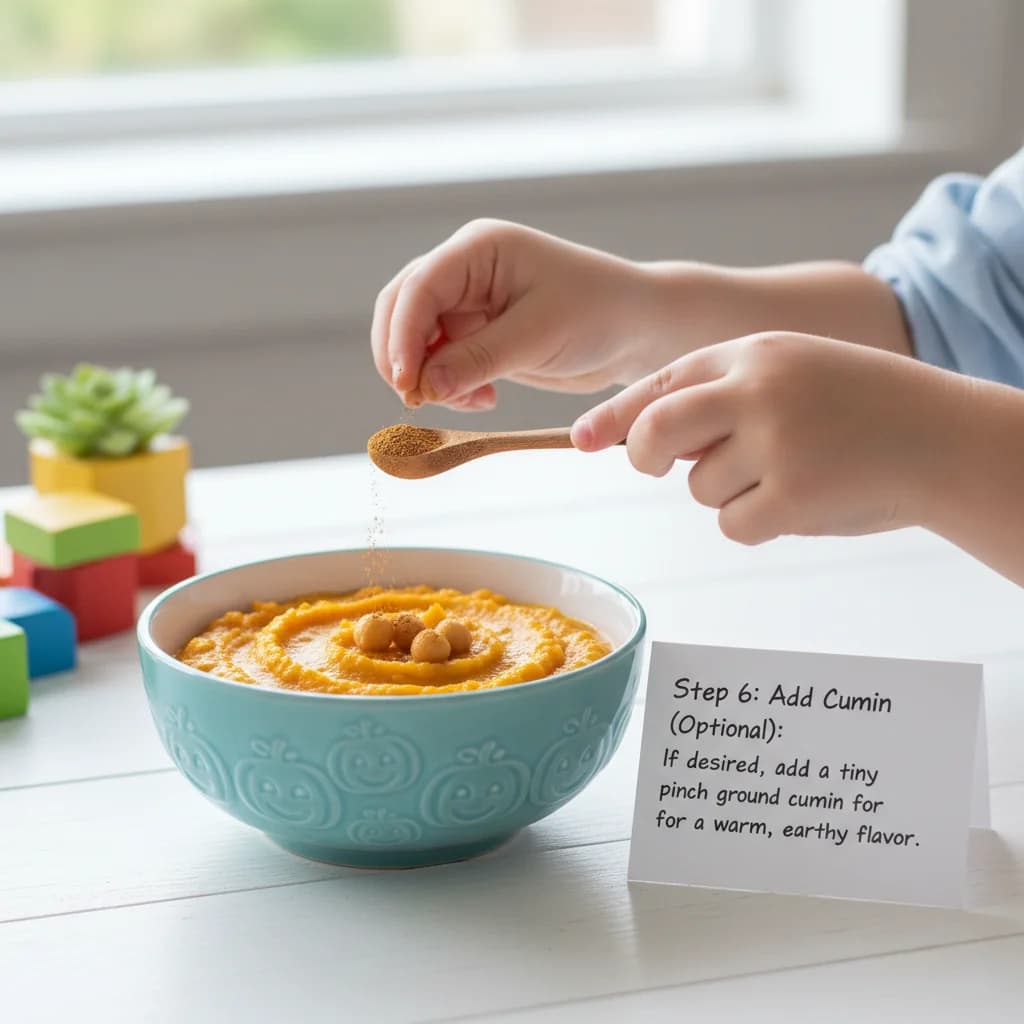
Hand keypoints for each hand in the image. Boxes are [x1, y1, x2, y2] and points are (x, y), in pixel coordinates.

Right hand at [371, 219, 660, 409]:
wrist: (635, 330)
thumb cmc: (598, 314)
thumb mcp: (538, 336)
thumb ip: (478, 359)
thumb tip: (424, 386)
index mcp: (479, 249)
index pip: (418, 288)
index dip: (402, 336)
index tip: (406, 382)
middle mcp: (465, 269)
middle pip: (402, 310)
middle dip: (404, 358)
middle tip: (421, 401)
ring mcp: (467, 301)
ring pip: (416, 340)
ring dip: (428, 377)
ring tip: (470, 402)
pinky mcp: (476, 333)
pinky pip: (440, 362)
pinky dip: (448, 386)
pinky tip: (483, 400)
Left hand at [572, 332, 969, 543]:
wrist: (942, 437)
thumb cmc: (861, 408)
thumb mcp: (790, 372)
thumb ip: (720, 395)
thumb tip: (639, 437)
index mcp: (752, 352)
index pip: (661, 383)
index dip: (616, 417)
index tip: (582, 439)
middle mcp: (756, 389)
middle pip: (656, 431)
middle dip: (643, 456)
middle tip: (658, 467)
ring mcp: (774, 440)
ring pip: (699, 487)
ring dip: (728, 492)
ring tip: (788, 473)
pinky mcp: (792, 493)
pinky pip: (732, 525)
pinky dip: (756, 523)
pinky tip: (800, 501)